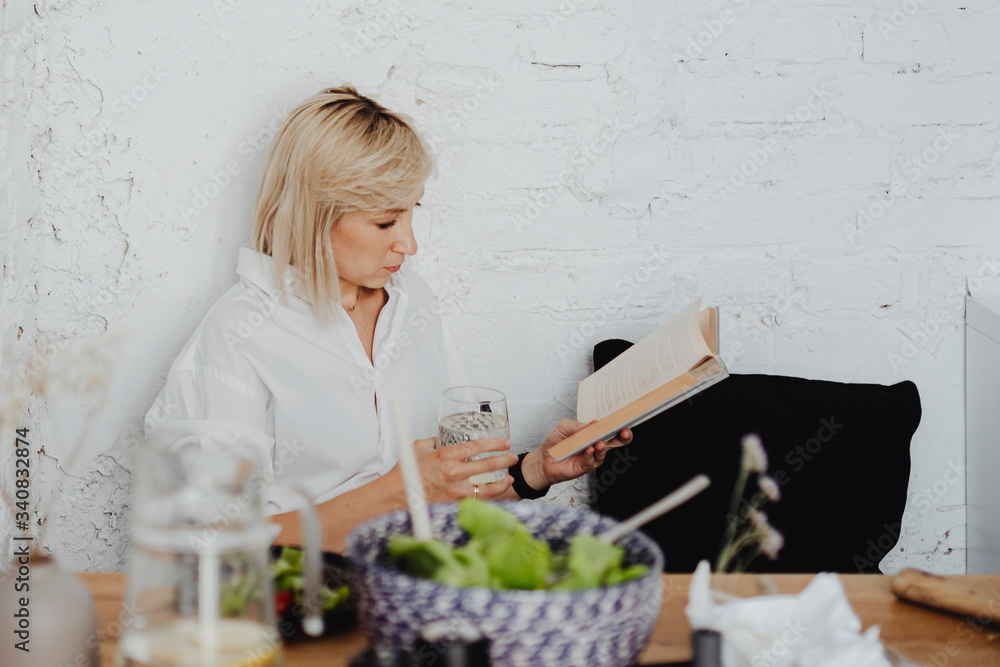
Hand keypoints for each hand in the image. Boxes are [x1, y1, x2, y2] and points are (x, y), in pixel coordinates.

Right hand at [393, 437, 515, 504]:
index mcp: (445, 456)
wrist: (396, 496)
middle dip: (504, 460)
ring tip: (509, 478)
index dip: (494, 444)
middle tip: (512, 457)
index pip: (476, 446)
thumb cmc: (405, 474)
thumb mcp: (418, 447)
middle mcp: (453, 473)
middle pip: (487, 465)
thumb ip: (434, 441)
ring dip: (502, 482)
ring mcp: (455, 491)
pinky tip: (496, 494)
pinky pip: (477, 501)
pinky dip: (489, 497)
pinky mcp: (454, 505)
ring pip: (487, 488)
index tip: (504, 443)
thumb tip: (443, 439)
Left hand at [521, 420, 632, 489]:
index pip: (611, 428)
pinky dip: (590, 455)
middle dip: (623, 437)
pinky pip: (590, 461)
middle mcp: (596, 445)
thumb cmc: (556, 442)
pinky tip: (589, 450)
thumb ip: (577, 425)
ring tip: (600, 442)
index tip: (625, 419)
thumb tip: (592, 424)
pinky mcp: (585, 467)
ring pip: (603, 452)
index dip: (620, 424)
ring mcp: (593, 457)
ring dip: (602, 446)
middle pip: (616, 441)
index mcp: (594, 433)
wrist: (544, 459)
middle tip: (624, 432)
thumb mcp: (563, 427)